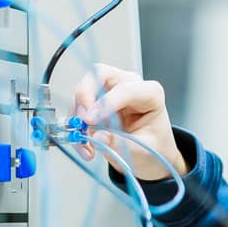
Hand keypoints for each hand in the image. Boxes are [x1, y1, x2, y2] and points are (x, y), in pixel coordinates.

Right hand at [71, 63, 186, 180]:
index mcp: (150, 93)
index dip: (105, 103)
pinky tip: (84, 144)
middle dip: (84, 96)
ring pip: (83, 89)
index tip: (91, 121)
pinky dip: (75, 125)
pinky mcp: (97, 101)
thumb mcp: (142, 151)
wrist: (149, 152)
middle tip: (81, 121)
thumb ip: (120, 143)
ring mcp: (111, 90)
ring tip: (84, 143)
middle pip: (99, 74)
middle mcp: (129, 85)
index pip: (125, 89)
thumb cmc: (152, 146)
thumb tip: (99, 137)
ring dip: (76, 116)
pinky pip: (78, 106)